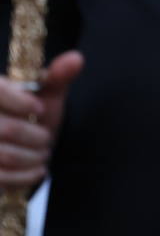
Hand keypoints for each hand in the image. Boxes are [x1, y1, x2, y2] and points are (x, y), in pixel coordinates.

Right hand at [0, 51, 82, 187]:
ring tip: (43, 153)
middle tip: (46, 139)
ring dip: (33, 157)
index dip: (20, 101)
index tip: (39, 109)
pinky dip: (26, 175)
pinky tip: (36, 170)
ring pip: (6, 155)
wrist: (22, 148)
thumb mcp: (47, 95)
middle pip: (6, 129)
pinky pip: (2, 177)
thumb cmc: (33, 117)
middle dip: (36, 137)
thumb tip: (76, 59)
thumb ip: (58, 76)